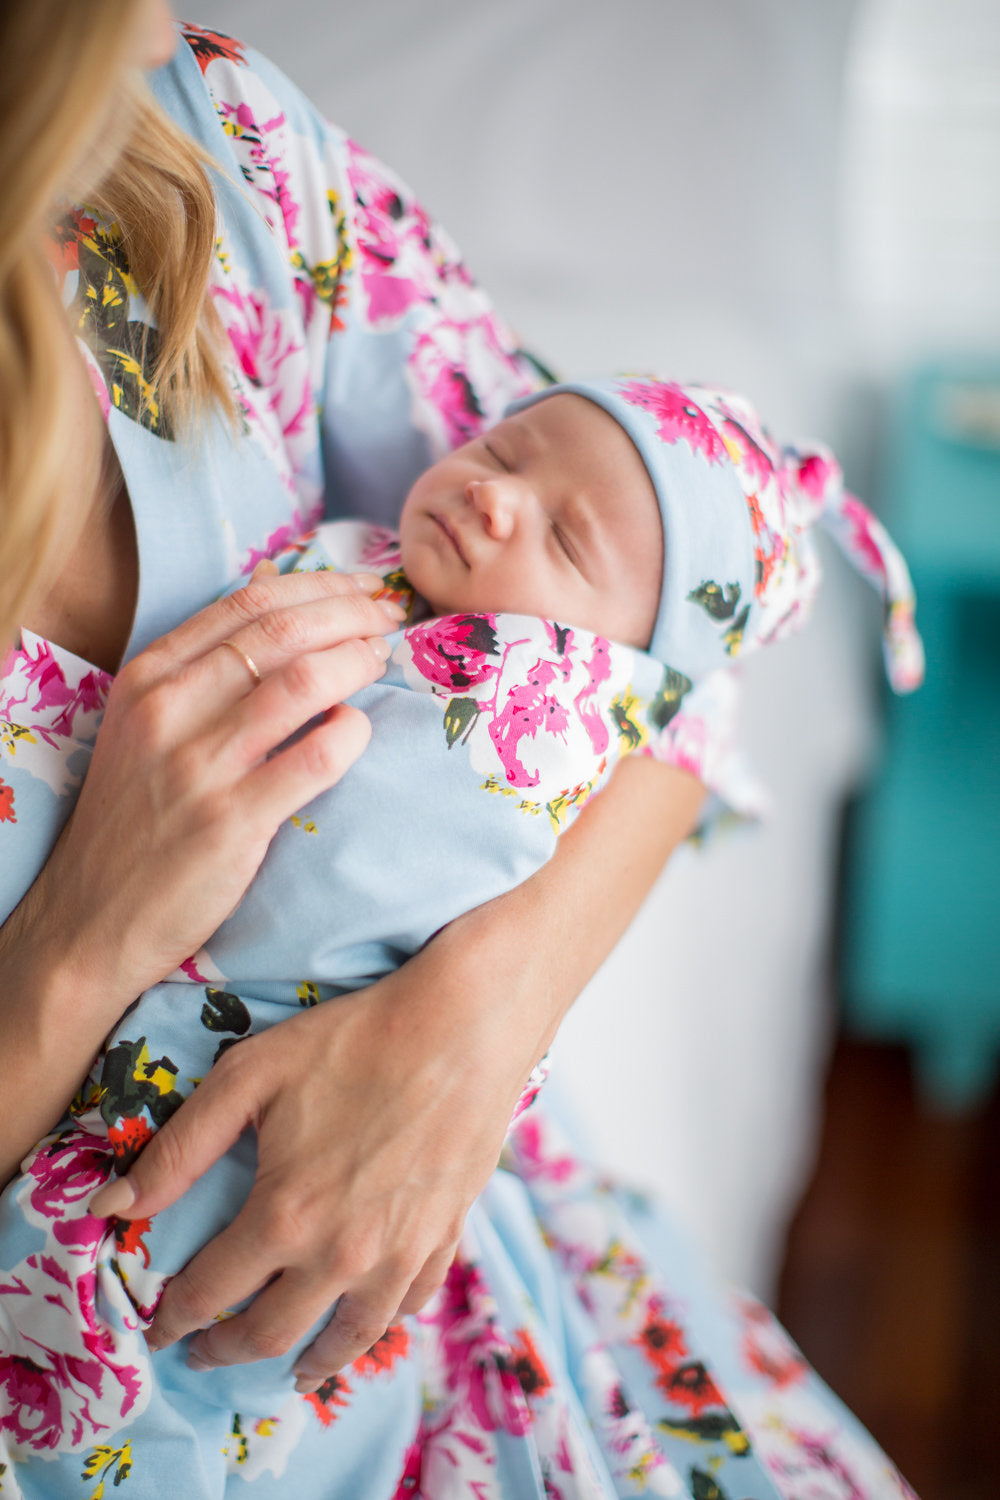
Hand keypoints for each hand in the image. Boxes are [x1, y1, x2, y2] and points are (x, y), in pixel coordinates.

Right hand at [43, 561, 403, 1002]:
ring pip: (303, 683)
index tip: (363, 587)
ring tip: (383, 661)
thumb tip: (269, 586)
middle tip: (391, 617)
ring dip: (358, 661)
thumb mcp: (146, 725)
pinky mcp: (231, 822)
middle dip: (352, 614)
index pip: (247, 604)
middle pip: (282, 633)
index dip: (319, 586)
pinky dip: (351, 732)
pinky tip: (361, 728)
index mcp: (148, 678)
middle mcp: (168, 711)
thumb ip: (204, 662)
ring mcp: (199, 766)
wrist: (89, 920)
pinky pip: (315, 759)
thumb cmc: (134, 820)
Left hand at [90, 957, 521, 1384]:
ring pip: (347, 1339)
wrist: (462, 1026)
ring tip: (289, 1370)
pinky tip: (365, 1320)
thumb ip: (179, 1148)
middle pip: (272, 1332)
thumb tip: (113, 1206)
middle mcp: (341, 1254)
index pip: (212, 1292)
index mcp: (284, 1216)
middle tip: (206, 1350)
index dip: (176, 1315)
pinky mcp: (443, 1238)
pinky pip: (407, 1307)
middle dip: (228, 1348)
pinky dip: (379, 1326)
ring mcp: (399, 1254)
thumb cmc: (351, 1040)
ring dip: (308, 1363)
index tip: (160, 1324)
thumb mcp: (248, 1076)